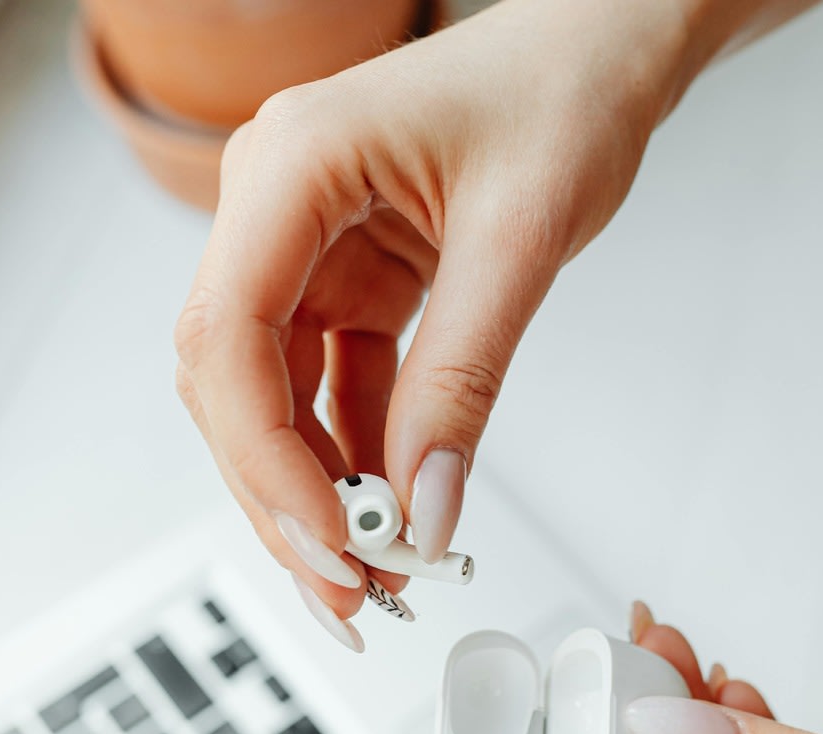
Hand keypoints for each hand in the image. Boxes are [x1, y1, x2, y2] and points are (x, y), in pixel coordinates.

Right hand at [173, 0, 702, 647]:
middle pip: (234, 384)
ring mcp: (305, 251)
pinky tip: (395, 506)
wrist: (593, 54)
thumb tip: (424, 511)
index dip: (266, 458)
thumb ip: (462, 382)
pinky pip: (331, 387)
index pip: (228, 338)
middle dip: (284, 496)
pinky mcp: (346, 283)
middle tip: (347, 589)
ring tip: (373, 569)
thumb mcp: (519, 242)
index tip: (333, 538)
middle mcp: (276, 211)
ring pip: (273, 398)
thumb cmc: (559, 97)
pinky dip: (360, 454)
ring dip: (318, 489)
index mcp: (294, 168)